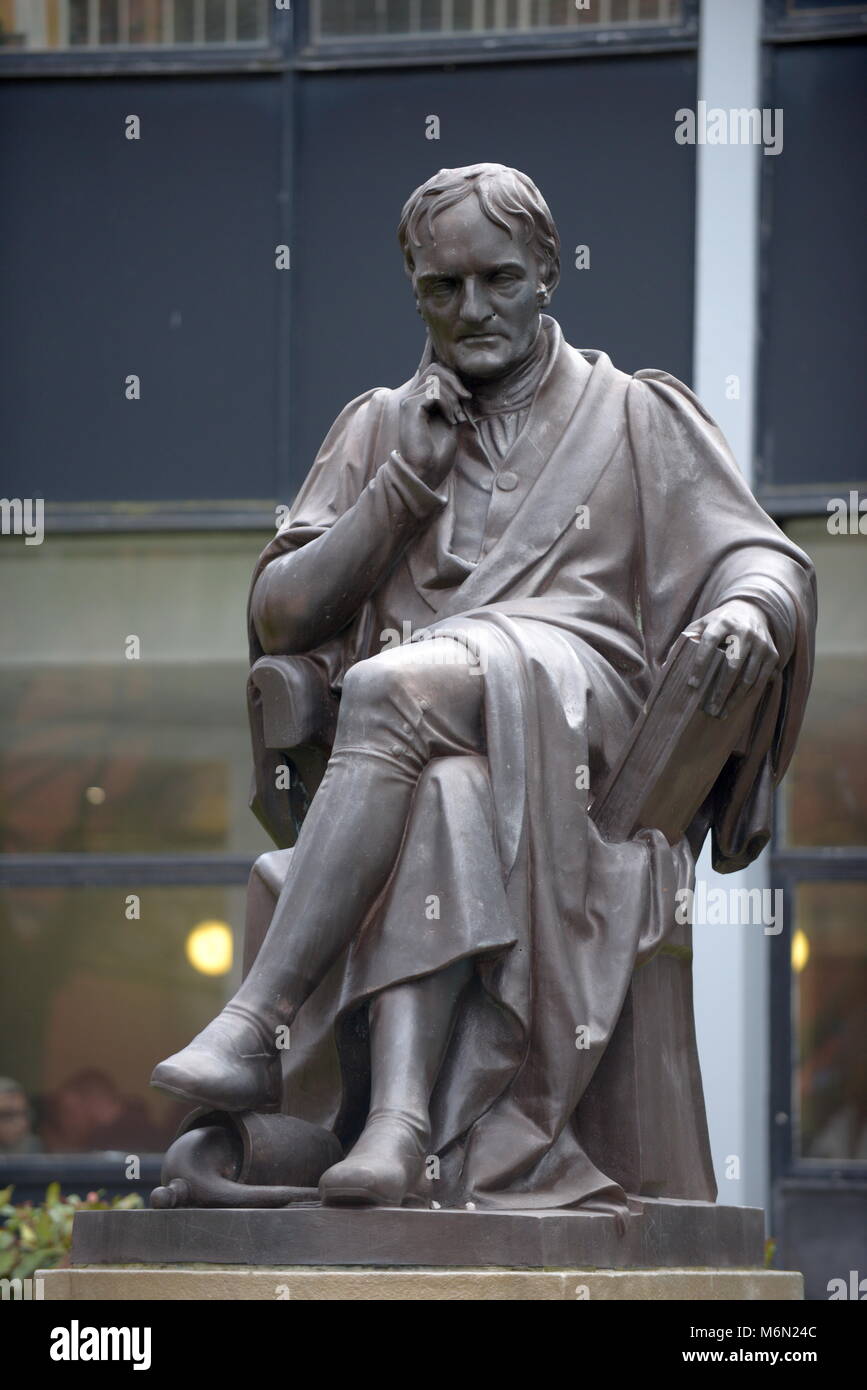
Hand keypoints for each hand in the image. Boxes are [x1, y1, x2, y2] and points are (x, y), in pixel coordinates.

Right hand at [398, 363, 470, 489]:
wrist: (425, 472)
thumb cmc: (437, 454)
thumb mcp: (450, 422)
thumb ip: (451, 403)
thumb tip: (460, 387)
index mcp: (420, 401)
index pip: (436, 372)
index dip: (454, 380)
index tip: (466, 399)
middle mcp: (412, 398)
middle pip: (435, 368)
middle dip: (455, 382)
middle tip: (465, 401)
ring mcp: (409, 401)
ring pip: (436, 378)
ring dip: (453, 396)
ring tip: (456, 417)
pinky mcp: (410, 407)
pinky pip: (434, 391)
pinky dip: (448, 403)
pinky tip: (450, 420)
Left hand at [683, 599, 778, 717]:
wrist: (751, 610)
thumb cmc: (719, 623)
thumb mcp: (701, 625)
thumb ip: (685, 642)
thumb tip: (665, 667)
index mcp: (722, 622)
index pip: (710, 643)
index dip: (700, 664)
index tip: (692, 685)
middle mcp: (744, 631)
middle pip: (732, 665)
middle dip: (720, 690)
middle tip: (710, 709)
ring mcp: (761, 643)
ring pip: (749, 676)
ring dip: (735, 697)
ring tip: (723, 712)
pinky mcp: (772, 653)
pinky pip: (761, 678)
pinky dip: (749, 694)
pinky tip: (737, 704)